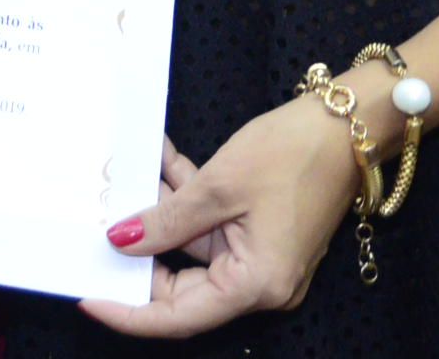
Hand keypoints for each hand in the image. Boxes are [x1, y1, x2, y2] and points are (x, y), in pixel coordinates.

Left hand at [80, 96, 364, 336]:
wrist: (350, 122)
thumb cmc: (294, 155)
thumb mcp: (218, 186)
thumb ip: (167, 218)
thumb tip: (121, 241)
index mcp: (256, 285)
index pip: (178, 316)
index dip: (129, 311)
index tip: (88, 296)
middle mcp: (260, 282)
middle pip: (182, 285)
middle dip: (138, 254)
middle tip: (93, 230)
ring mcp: (260, 256)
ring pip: (191, 246)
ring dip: (159, 211)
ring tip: (121, 177)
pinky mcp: (259, 230)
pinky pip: (209, 224)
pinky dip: (184, 195)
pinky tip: (157, 158)